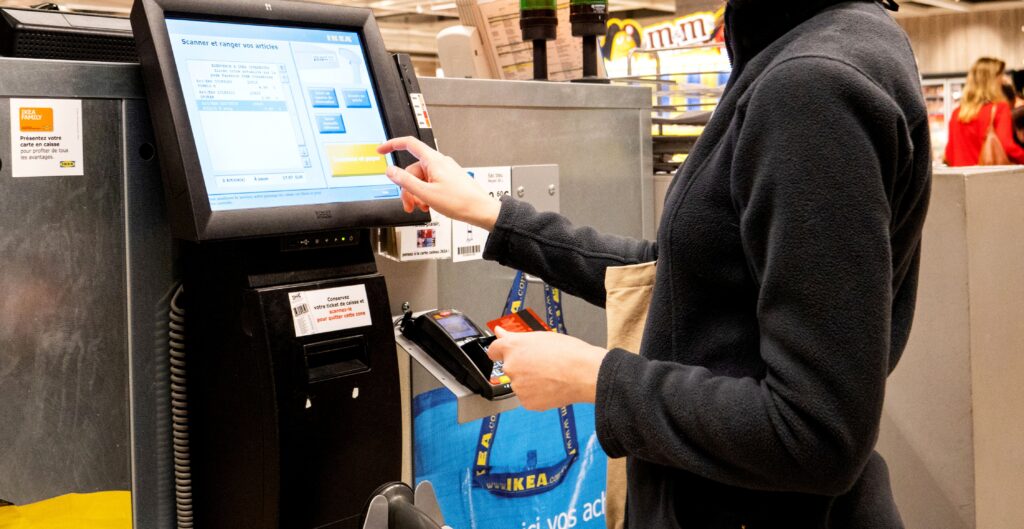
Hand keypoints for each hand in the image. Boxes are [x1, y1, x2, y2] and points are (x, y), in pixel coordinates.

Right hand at [377, 137, 500, 229]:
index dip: (392, 145)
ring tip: (422, 207)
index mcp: (434, 161)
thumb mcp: (426, 194)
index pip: (409, 144)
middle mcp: (439, 163)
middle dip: (408, 188)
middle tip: (409, 204)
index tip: (381, 150)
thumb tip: (391, 171)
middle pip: (413, 170)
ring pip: (421, 179)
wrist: (481, 211)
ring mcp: (445, 171)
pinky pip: (431, 183)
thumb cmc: (460, 202)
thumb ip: (406, 182)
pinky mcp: (449, 180)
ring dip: (417, 194)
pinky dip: (426, 194)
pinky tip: (430, 205)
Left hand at [487, 326, 606, 410]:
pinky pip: (528, 398)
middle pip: (510, 367)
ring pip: (520, 383)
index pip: (494, 350)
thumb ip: (516, 337)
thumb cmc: (569, 353)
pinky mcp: (526, 402)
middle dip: (522, 366)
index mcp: (513, 347)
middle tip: (542, 364)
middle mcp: (511, 366)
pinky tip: (551, 387)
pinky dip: (537, 395)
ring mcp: (518, 386)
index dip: (501, 351)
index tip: (504, 353)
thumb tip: (500, 332)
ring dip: (530, 381)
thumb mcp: (541, 337)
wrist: (584, 374)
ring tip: (551, 375)